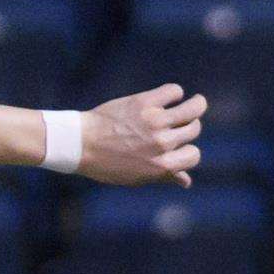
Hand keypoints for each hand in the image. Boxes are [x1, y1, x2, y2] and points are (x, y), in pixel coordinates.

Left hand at [79, 83, 204, 187]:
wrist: (77, 143)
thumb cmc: (104, 163)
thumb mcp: (134, 177)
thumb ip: (163, 177)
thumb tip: (186, 182)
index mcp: (160, 166)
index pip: (193, 155)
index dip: (188, 150)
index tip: (180, 146)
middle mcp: (161, 144)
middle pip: (193, 130)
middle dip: (188, 128)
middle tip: (177, 124)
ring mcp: (155, 122)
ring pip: (195, 108)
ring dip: (196, 105)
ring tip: (194, 102)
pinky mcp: (145, 103)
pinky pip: (174, 91)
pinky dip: (174, 93)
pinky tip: (167, 97)